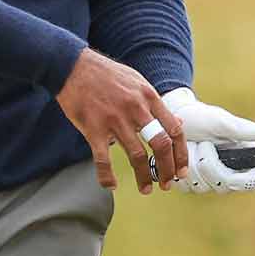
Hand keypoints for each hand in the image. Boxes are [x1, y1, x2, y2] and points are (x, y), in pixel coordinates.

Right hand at [55, 49, 188, 193]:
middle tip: (168, 183)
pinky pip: (103, 159)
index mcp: (148, 96)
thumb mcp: (137, 81)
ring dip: (145, 177)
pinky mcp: (93, 129)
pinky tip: (111, 185)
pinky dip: (107, 176)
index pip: (174, 130)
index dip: (181, 154)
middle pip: (161, 145)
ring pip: (137, 156)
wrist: (72, 66)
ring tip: (146, 189)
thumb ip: (155, 104)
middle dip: (168, 169)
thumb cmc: (106, 74)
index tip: (181, 169)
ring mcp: (114, 119)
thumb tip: (176, 123)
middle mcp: (135, 108)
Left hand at [162, 88, 254, 193]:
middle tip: (203, 142)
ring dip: (192, 163)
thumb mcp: (222, 122)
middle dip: (209, 162)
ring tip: (190, 146)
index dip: (249, 179)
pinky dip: (179, 170)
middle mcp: (230, 174)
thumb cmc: (201, 117)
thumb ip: (245, 130)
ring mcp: (210, 182)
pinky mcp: (192, 185)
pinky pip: (187, 187)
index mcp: (243, 158)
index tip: (232, 167)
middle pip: (226, 185)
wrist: (174, 119)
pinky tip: (179, 157)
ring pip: (203, 186)